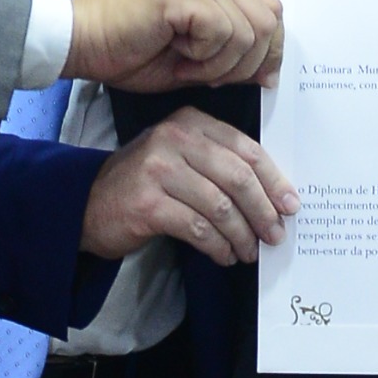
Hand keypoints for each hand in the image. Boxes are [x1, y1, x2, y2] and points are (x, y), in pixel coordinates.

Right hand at [66, 0, 282, 91]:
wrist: (81, 44)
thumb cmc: (128, 54)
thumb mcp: (194, 63)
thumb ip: (232, 59)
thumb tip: (269, 74)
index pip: (269, 11)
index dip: (270, 50)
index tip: (256, 79)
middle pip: (268, 19)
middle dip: (248, 61)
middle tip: (209, 75)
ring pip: (247, 30)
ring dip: (221, 63)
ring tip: (187, 65)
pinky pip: (220, 30)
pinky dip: (204, 57)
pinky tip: (177, 56)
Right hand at [79, 110, 298, 266]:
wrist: (87, 203)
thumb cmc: (145, 183)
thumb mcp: (182, 158)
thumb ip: (221, 165)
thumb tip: (274, 197)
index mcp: (190, 122)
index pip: (245, 149)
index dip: (274, 180)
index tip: (290, 206)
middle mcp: (174, 138)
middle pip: (237, 177)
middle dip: (263, 211)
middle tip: (275, 235)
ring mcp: (158, 169)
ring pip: (220, 206)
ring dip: (241, 235)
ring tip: (248, 251)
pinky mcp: (147, 203)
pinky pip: (198, 228)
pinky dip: (218, 246)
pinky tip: (224, 256)